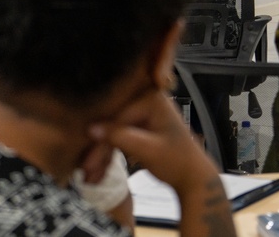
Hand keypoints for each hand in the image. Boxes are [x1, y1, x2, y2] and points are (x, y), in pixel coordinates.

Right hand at [89, 90, 217, 193]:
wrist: (192, 177)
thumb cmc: (176, 161)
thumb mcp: (147, 150)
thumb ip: (120, 137)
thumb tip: (91, 128)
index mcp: (153, 100)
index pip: (118, 118)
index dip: (100, 142)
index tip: (86, 164)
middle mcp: (148, 101)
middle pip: (114, 125)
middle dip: (100, 151)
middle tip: (86, 173)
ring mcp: (145, 114)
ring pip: (115, 133)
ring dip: (103, 155)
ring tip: (91, 177)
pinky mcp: (142, 126)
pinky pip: (121, 138)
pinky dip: (111, 154)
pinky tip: (99, 171)